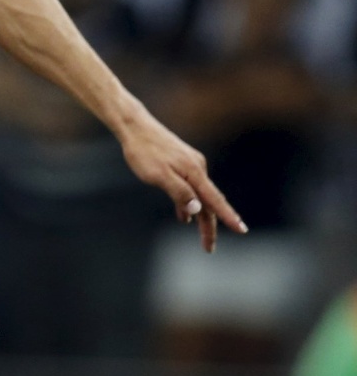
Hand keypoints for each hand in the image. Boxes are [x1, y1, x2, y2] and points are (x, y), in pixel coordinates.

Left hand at [116, 108, 245, 251]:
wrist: (134, 126)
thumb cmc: (143, 151)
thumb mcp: (158, 175)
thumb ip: (179, 192)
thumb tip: (198, 210)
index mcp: (194, 172)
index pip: (214, 200)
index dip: (228, 217)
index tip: (242, 230)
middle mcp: (197, 168)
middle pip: (208, 202)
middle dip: (209, 226)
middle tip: (208, 248)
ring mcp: (191, 165)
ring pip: (200, 196)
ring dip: (200, 216)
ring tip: (202, 237)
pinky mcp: (182, 163)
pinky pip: (191, 188)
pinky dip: (190, 203)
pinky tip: (185, 215)